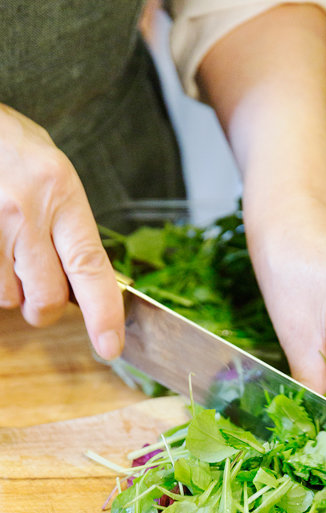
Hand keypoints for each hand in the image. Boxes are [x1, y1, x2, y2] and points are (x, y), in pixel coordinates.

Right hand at [0, 104, 123, 358]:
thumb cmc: (12, 147)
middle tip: (42, 287)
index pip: (91, 267)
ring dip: (12, 290)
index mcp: (61, 194)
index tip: (110, 346)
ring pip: (8, 299)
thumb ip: (71, 227)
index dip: (104, 313)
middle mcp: (26, 214)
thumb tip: (85, 280)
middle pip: (47, 298)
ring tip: (6, 248)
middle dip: (47, 307)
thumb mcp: (54, 176)